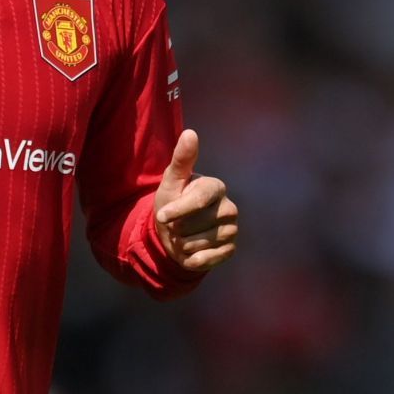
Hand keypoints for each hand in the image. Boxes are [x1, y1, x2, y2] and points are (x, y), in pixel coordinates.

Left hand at [152, 128, 239, 273]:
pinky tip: (190, 251)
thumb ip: (181, 159)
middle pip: (194, 225)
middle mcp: (229, 208)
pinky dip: (190, 259)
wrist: (174, 234)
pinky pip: (205, 260)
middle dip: (177, 228)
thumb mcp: (171, 182)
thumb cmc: (172, 202)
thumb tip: (190, 133)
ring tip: (183, 236)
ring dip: (181, 244)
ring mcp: (232, 230)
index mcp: (216, 187)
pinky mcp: (230, 250)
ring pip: (198, 244)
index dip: (177, 210)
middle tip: (177, 224)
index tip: (161, 216)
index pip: (198, 200)